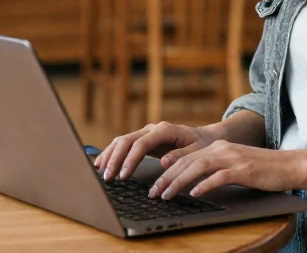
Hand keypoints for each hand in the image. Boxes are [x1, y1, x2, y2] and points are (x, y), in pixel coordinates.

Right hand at [95, 121, 217, 181]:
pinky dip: (111, 152)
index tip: (124, 176)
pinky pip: (123, 144)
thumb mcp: (197, 151)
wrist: (206, 136)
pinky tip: (101, 162)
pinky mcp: (142, 139)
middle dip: (115, 159)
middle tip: (108, 177)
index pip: (142, 143)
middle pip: (127, 141)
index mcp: (165, 130)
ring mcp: (146, 132)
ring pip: (122, 141)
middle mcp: (152, 128)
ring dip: (110, 156)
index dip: (130, 159)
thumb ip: (180, 156)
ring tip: (101, 172)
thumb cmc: (202, 145)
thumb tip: (163, 162)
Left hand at [147, 140, 299, 199]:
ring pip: (198, 167)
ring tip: (166, 194)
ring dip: (178, 181)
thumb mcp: (235, 165)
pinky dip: (204, 185)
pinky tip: (194, 194)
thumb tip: (194, 184)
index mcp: (218, 147)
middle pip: (187, 161)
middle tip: (153, 192)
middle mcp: (222, 149)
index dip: (167, 171)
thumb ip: (216, 170)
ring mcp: (233, 158)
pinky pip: (219, 176)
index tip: (155, 185)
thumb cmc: (262, 169)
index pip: (186, 157)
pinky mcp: (243, 170)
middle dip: (166, 177)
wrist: (289, 165)